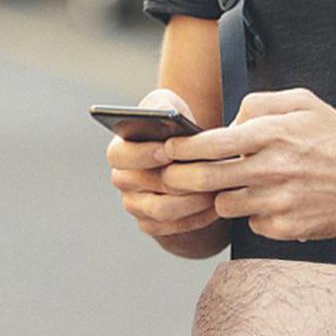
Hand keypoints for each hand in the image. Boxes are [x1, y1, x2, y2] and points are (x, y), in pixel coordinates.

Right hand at [106, 88, 219, 238]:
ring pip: (159, 210)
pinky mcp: (150, 223)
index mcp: (120, 150)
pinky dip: (194, 219)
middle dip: (174, 179)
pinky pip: (170, 229)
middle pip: (141, 186)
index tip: (168, 150)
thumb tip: (164, 114)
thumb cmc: (176, 127)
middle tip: (201, 173)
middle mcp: (122, 179)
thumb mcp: (168, 107)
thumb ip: (162, 106)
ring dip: (189, 201)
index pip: (120, 155)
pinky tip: (215, 206)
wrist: (189, 155)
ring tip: (213, 190)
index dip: (143, 154)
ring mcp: (134, 204)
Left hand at [161, 88, 335, 240]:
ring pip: (224, 204)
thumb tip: (229, 120)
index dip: (182, 148)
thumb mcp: (303, 103)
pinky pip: (251, 224)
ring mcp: (279, 201)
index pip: (211, 143)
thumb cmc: (335, 138)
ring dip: (220, 196)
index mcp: (272, 134)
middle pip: (206, 178)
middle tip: (170, 177)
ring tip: (230, 186)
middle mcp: (273, 168)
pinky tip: (267, 203)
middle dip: (180, 178)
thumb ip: (260, 103)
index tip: (167, 149)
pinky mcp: (287, 227)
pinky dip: (252, 215)